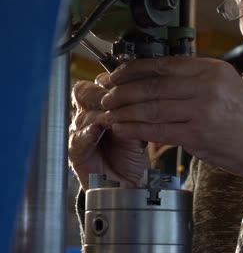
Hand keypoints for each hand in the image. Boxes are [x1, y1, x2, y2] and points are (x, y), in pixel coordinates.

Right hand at [68, 74, 149, 190]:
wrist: (129, 183)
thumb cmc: (133, 153)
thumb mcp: (139, 126)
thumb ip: (136, 110)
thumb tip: (143, 92)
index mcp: (102, 104)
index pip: (100, 82)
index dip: (113, 82)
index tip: (128, 84)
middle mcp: (88, 115)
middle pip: (85, 93)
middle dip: (103, 95)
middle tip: (117, 100)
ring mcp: (79, 132)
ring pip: (84, 115)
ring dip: (100, 115)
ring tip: (112, 118)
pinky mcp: (75, 153)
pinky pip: (77, 140)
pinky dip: (87, 135)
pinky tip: (95, 131)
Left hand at [101, 57, 242, 188]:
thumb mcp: (228, 85)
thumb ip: (196, 79)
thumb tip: (160, 79)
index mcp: (213, 70)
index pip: (164, 64)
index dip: (134, 69)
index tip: (117, 74)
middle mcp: (206, 86)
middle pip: (153, 85)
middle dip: (122, 90)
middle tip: (105, 94)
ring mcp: (201, 111)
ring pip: (151, 107)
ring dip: (124, 110)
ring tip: (108, 111)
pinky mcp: (197, 135)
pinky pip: (157, 130)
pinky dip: (135, 129)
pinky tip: (122, 127)